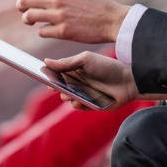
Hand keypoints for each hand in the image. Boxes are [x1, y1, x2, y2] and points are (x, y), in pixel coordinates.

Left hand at [16, 0, 129, 43]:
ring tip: (31, 21)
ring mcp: (60, 16)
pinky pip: (42, 32)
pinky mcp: (64, 32)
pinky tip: (49, 30)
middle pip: (25, 0)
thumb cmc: (95, 4)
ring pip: (29, 16)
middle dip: (20, 6)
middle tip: (23, 10)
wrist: (113, 20)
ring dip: (27, 19)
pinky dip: (43, 31)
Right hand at [44, 51, 166, 109]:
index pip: (56, 72)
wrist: (128, 80)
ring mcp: (83, 93)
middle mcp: (76, 81)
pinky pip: (77, 106)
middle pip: (58, 85)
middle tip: (53, 85)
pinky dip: (76, 104)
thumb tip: (46, 62)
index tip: (39, 73)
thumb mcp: (86, 60)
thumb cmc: (107, 66)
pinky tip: (79, 101)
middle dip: (55, 86)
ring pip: (66, 97)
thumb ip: (66, 62)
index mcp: (74, 69)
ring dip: (66, 95)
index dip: (47, 73)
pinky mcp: (90, 104)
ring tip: (69, 93)